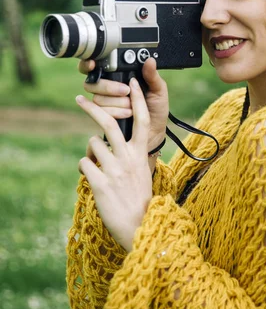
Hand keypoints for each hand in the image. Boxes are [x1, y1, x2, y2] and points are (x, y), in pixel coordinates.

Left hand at [76, 77, 151, 251]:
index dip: (137, 98)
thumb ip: (130, 155)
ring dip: (91, 150)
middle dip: (92, 108)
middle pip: (109, 123)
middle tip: (81, 99)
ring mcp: (114, 169)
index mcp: (141, 154)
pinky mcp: (100, 183)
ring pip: (92, 143)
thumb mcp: (142, 172)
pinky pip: (84, 163)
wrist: (141, 227)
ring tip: (97, 164)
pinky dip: (85, 168)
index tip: (132, 82)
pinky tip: (92, 177)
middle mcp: (128, 157)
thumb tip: (109, 142)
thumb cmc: (141, 200)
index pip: (141, 119)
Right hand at [79, 57, 167, 150]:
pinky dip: (115, 113)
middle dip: (109, 87)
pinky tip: (127, 114)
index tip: (93, 65)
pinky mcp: (103, 118)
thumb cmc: (156, 109)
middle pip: (94, 83)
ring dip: (116, 103)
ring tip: (131, 107)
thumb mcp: (158, 90)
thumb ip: (152, 76)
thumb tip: (149, 60)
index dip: (89, 64)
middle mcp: (109, 89)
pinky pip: (100, 113)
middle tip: (126, 91)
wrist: (154, 133)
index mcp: (120, 77)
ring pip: (97, 98)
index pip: (97, 66)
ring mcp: (104, 104)